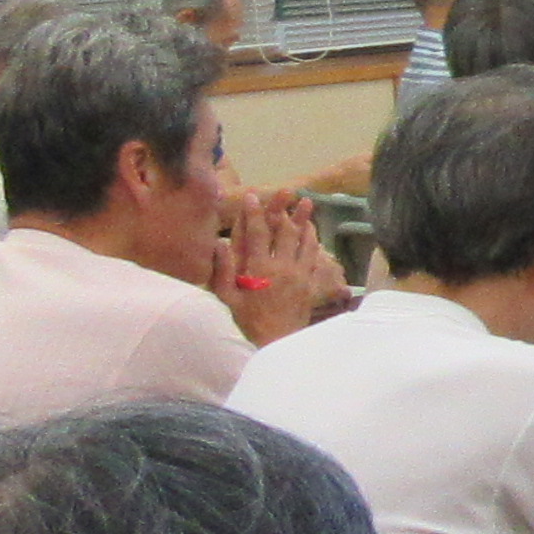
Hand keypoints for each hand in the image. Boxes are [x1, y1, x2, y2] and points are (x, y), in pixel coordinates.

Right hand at [224, 191, 339, 315]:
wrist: (277, 342)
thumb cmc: (247, 322)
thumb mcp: (227, 299)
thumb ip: (222, 271)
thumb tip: (220, 244)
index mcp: (260, 269)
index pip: (257, 234)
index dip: (254, 213)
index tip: (252, 196)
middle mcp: (282, 267)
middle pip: (286, 231)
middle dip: (285, 209)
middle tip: (287, 190)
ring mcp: (299, 274)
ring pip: (305, 240)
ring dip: (305, 221)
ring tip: (306, 204)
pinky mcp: (309, 283)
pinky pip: (314, 256)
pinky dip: (313, 241)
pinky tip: (313, 232)